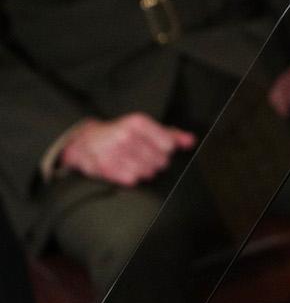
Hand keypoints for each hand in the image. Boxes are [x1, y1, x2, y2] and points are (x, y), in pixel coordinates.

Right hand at [60, 115, 194, 186]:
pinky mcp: (106, 167)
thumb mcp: (146, 128)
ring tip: (135, 162)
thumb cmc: (121, 133)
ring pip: (148, 172)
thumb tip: (191, 141)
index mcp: (138, 122)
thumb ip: (171, 134)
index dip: (166, 150)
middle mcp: (125, 135)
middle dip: (156, 161)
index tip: (158, 148)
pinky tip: (125, 169)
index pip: (168, 145)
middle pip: (160, 161)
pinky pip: (132, 180)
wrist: (86, 141)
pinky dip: (132, 177)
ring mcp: (114, 151)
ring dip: (145, 171)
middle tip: (143, 156)